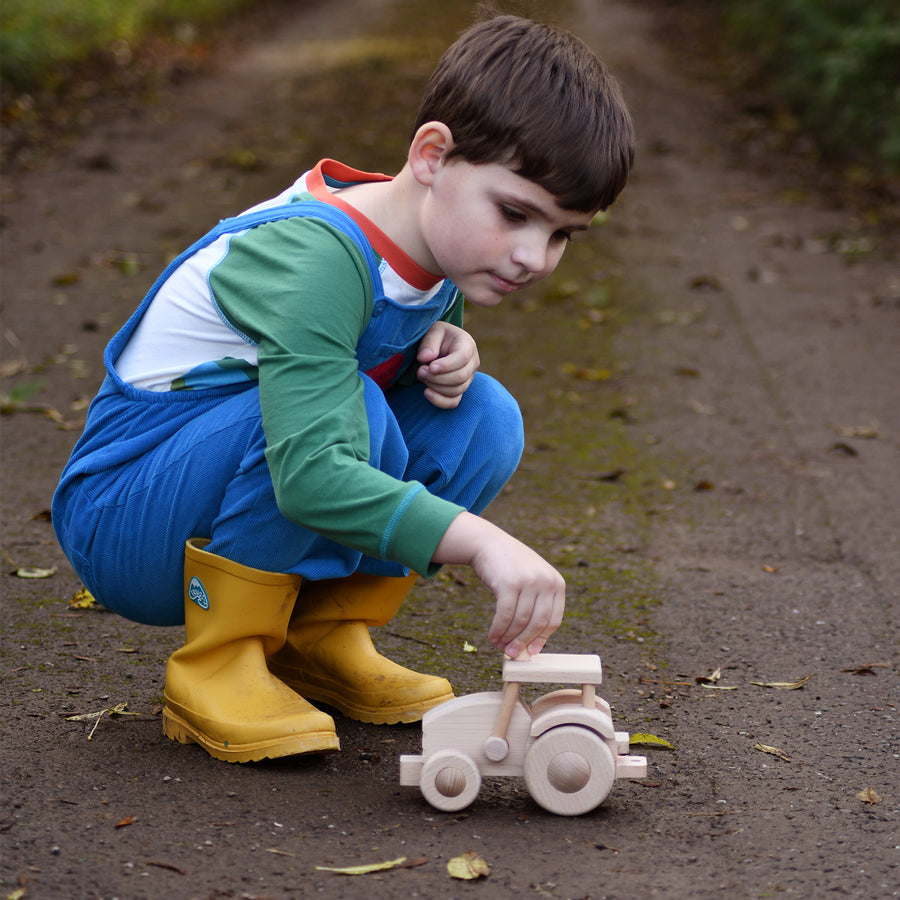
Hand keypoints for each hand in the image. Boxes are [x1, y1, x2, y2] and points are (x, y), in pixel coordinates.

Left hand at [416, 322, 479, 408]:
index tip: (430, 367)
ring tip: (422, 375)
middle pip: (460, 377)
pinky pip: (454, 402)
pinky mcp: (460, 390)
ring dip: (435, 386)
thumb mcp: (433, 331)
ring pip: (456, 390)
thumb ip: (429, 343)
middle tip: (420, 370)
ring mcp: (468, 379)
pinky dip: (439, 401)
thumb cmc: (437, 337)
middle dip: (437, 377)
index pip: (463, 358)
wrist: (440, 345)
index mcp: (467, 345)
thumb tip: (425, 358)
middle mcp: (472, 363)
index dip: (446, 365)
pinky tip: (427, 392)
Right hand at [433, 513, 565, 657]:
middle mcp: (546, 581)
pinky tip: (492, 635)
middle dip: (523, 642)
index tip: (530, 652)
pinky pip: (505, 615)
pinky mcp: (510, 583)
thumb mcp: (532, 582)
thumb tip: (532, 646)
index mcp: (557, 583)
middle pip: (538, 623)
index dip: (541, 639)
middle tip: (512, 654)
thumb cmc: (510, 568)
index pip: (554, 620)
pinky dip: (498, 629)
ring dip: (508, 638)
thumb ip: (536, 608)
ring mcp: (529, 581)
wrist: (489, 543)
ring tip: (499, 645)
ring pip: (520, 621)